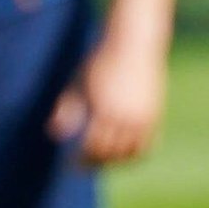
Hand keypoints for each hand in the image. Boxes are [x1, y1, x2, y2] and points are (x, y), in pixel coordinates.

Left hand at [48, 38, 166, 166]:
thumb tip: (53, 133)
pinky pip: (147, 146)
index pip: (92, 147)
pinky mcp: (155, 115)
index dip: (80, 160)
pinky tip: (122, 155)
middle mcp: (127, 116)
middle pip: (110, 153)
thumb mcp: (80, 81)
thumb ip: (67, 107)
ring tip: (101, 159)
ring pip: (129, 154)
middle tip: (83, 164)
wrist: (135, 43)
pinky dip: (135, 156)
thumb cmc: (102, 61)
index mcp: (105, 109)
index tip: (71, 164)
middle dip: (95, 162)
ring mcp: (144, 117)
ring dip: (115, 162)